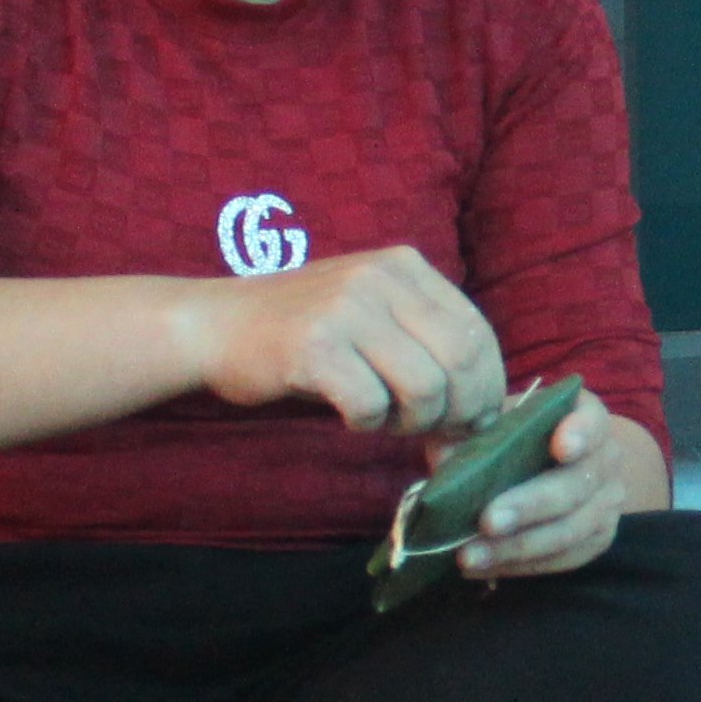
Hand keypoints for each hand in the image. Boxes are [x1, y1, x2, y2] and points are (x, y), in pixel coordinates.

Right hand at [196, 246, 507, 436]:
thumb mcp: (374, 319)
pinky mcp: (314, 346)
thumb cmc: (302, 334)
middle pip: (463, 362)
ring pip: (426, 388)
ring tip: (384, 419)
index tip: (473, 422)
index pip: (479, 333)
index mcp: (406, 266)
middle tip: (435, 435)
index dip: (487, 389)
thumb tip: (485, 417)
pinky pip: (372, 405)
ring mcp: (347, 309)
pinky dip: (367, 424)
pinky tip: (348, 415)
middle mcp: (381, 277)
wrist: (213, 326)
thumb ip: (428, 351)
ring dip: (411, 423)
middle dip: (461, 414)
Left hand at [449, 399, 661, 582]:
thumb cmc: (512, 439)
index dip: (580, 435)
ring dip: (518, 547)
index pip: (593, 422)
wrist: (548, 468)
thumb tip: (444, 459)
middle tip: (487, 521)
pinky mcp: (598, 539)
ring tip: (471, 556)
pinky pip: (565, 559)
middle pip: (576, 486)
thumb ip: (468, 435)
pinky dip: (522, 566)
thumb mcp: (489, 425)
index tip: (560, 448)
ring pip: (570, 531)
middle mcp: (608, 458)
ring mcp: (607, 502)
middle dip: (530, 505)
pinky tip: (484, 567)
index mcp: (586, 417)